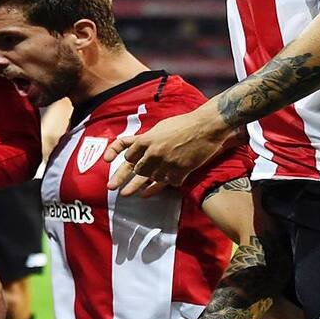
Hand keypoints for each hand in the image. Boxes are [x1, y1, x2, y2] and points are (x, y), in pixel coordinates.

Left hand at [104, 104, 231, 195]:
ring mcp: (166, 164)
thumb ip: (147, 139)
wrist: (205, 128)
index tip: (120, 164)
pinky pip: (167, 184)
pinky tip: (150, 193)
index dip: (125, 159)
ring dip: (142, 185)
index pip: (128, 155)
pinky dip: (161, 186)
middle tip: (114, 189)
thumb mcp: (159, 128)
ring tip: (131, 194)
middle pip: (137, 170)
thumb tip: (137, 147)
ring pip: (150, 179)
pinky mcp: (179, 172)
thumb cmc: (183, 124)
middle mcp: (153, 153)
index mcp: (146, 140)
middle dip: (126, 179)